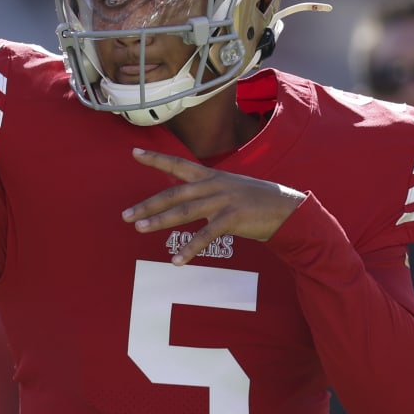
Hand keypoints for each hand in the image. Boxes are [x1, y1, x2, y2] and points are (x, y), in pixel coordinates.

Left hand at [122, 148, 305, 262]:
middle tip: (125, 215)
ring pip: (184, 211)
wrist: (288, 209)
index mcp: (212, 175)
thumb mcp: (230, 188)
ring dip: (159, 221)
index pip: (178, 164)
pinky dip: (190, 249)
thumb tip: (185, 197)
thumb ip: (207, 190)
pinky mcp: (233, 218)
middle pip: (174, 193)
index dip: (155, 159)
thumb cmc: (256, 201)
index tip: (133, 153)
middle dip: (147, 204)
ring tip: (140, 228)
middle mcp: (214, 185)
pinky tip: (177, 260)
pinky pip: (206, 235)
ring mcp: (223, 200)